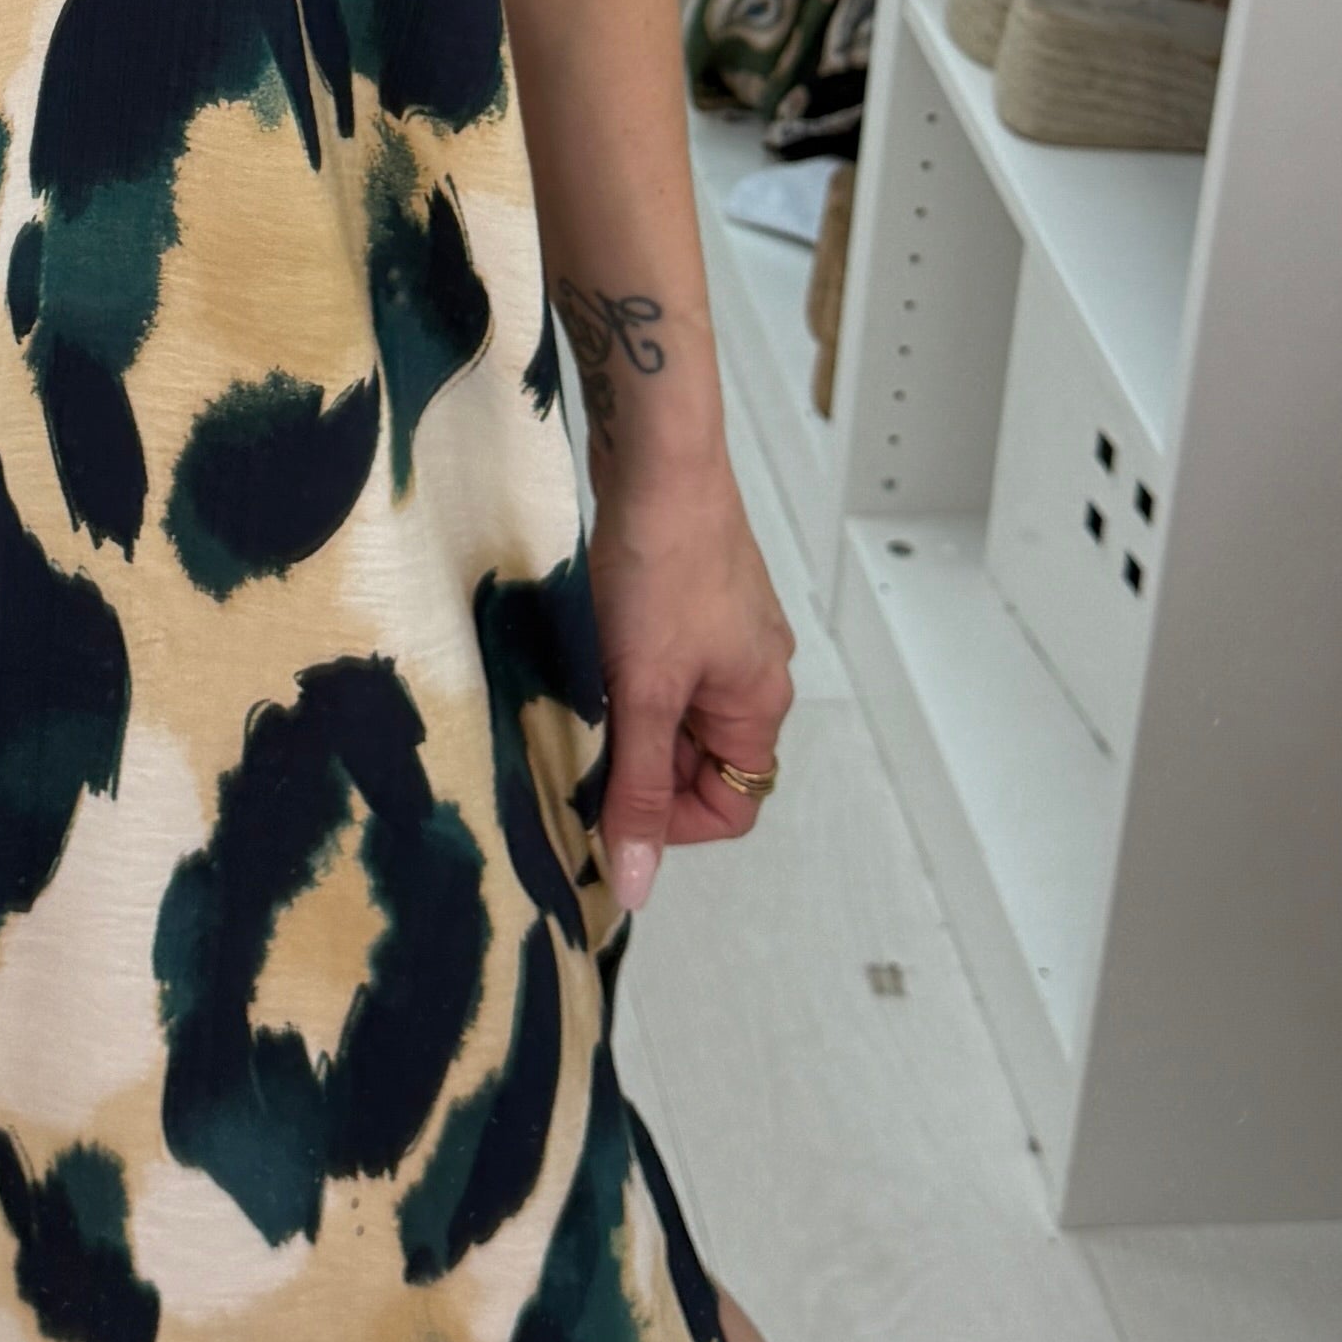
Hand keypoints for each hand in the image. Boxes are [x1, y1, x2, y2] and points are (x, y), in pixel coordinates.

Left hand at [588, 447, 796, 917]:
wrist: (658, 459)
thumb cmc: (665, 565)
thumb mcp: (644, 691)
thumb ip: (639, 788)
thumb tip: (637, 883)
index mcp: (760, 702)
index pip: (731, 806)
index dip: (669, 822)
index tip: (609, 806)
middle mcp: (752, 672)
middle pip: (698, 761)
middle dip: (639, 765)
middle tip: (580, 748)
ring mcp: (721, 634)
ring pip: (671, 714)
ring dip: (625, 719)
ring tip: (580, 694)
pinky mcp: (686, 602)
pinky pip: (657, 668)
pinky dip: (621, 677)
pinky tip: (585, 655)